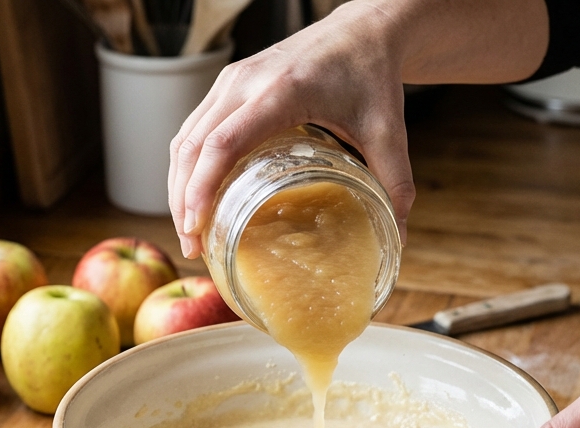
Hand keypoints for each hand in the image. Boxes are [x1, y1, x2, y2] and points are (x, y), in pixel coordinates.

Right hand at [168, 2, 414, 258]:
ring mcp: (232, 79)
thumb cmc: (372, 75)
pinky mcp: (229, 83)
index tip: (197, 226)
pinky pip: (194, 127)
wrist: (362, 30)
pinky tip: (195, 195)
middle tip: (192, 245)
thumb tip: (399, 239)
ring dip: (179, 184)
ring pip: (186, 136)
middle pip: (193, 145)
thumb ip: (396, 184)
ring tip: (190, 230)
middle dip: (184, 199)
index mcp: (281, 91)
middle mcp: (246, 81)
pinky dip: (188, 164)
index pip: (223, 142)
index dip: (202, 188)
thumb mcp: (389, 131)